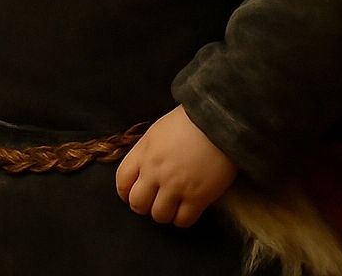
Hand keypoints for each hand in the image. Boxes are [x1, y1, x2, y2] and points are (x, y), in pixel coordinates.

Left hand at [115, 105, 237, 227]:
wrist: (219, 120)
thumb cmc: (190, 120)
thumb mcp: (158, 129)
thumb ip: (147, 151)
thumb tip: (143, 169)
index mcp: (144, 152)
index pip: (122, 182)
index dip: (126, 191)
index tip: (134, 192)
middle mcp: (155, 172)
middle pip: (138, 204)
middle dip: (144, 205)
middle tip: (155, 200)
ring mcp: (176, 186)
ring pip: (159, 216)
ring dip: (165, 212)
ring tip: (173, 204)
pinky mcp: (197, 197)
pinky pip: (183, 221)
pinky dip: (183, 218)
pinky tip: (188, 207)